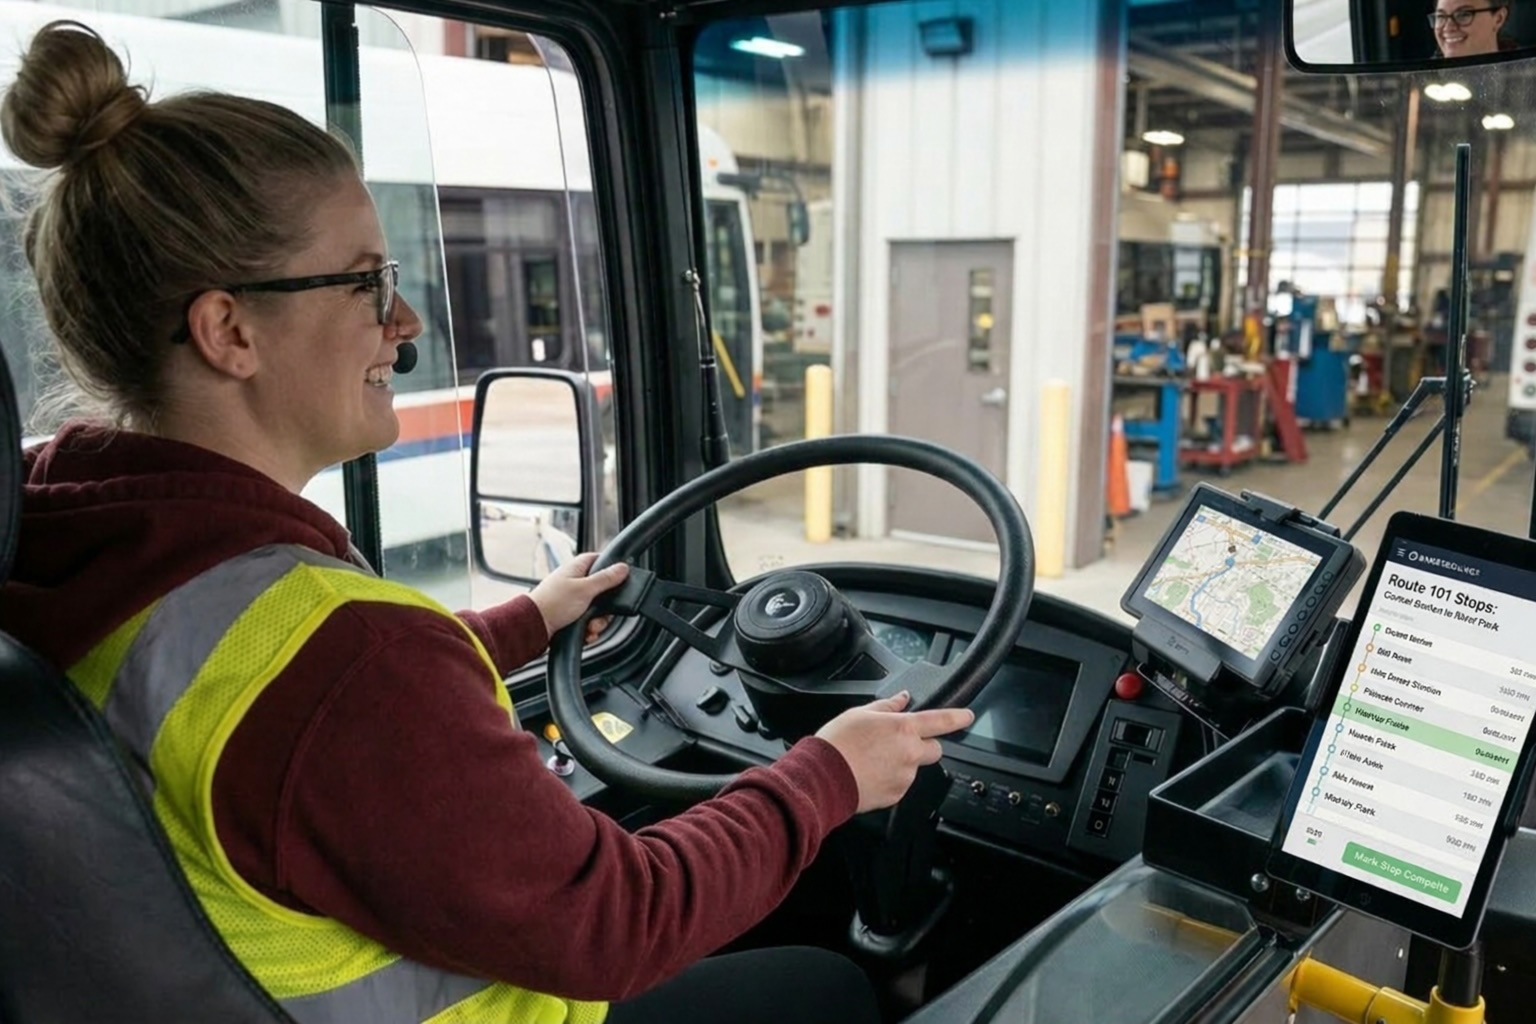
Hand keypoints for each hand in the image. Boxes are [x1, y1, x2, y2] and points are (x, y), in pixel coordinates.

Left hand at [529, 552, 629, 643]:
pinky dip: (589, 629)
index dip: (611, 569)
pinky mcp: (569, 615)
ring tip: (591, 628)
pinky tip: (586, 633)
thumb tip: (623, 567)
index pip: (599, 560)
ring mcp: (571, 599)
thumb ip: (606, 579)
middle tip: (601, 614)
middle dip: (605, 608)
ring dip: (597, 622)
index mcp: (577, 568)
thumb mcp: (585, 589)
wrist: (533, 627)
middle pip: (602, 590)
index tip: (619, 581)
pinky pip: (587, 621)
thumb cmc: (553, 603)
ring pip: (596, 609)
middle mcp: (574, 582)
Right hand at [815, 691, 974, 813]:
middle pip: (934, 749)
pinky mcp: (896, 795)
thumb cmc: (838, 744)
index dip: (957, 717)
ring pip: (914, 768)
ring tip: (874, 760)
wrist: (823, 777)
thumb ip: (887, 706)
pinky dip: (891, 779)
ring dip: (902, 763)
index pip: (940, 721)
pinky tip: (871, 774)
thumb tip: (902, 699)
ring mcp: (905, 777)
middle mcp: (909, 753)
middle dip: (924, 745)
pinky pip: (901, 784)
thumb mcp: (860, 713)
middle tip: (900, 743)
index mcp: (903, 728)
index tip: (967, 716)